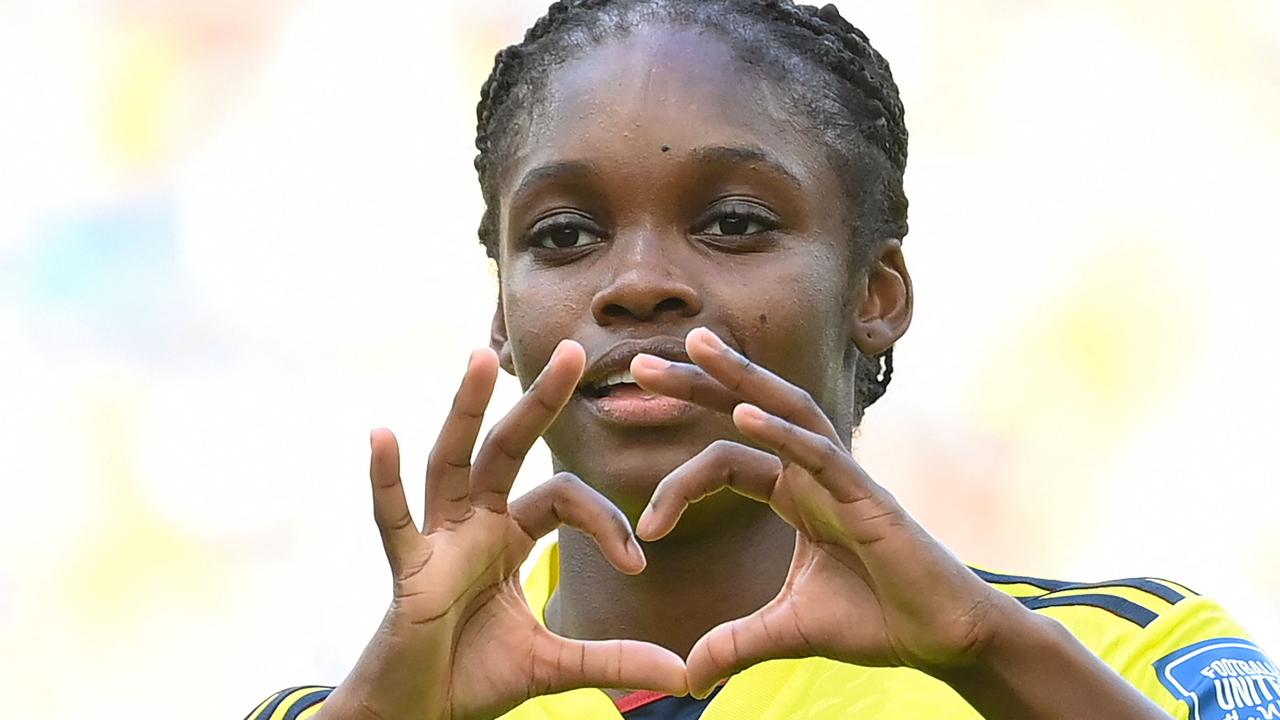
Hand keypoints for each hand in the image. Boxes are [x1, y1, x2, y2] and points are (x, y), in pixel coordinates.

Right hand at [319, 341, 685, 719]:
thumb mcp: (554, 663)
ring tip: (482, 358)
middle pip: (508, 449)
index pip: (563, 498)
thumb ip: (613, 658)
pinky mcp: (407, 571)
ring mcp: (436, 541)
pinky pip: (393, 521)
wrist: (418, 717)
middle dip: (540, 401)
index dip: (605, 521)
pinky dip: (385, 481)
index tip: (638, 564)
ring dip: (466, 410)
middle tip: (577, 350)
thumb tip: (683, 673)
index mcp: (508, 536)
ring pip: (452, 463)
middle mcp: (472, 525)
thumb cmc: (473, 678)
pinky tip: (381, 435)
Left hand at [631, 328, 1020, 698]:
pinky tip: (743, 415)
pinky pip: (821, 456)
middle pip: (750, 409)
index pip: (725, 461)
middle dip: (698, 384)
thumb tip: (688, 676)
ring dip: (739, 377)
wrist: (945, 639)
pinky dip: (782, 434)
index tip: (646, 532)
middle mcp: (815, 473)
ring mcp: (843, 478)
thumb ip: (736, 643)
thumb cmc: (877, 619)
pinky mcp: (869, 499)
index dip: (678, 487)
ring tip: (696, 348)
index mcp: (794, 493)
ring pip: (787, 410)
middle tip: (642, 364)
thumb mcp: (788, 630)